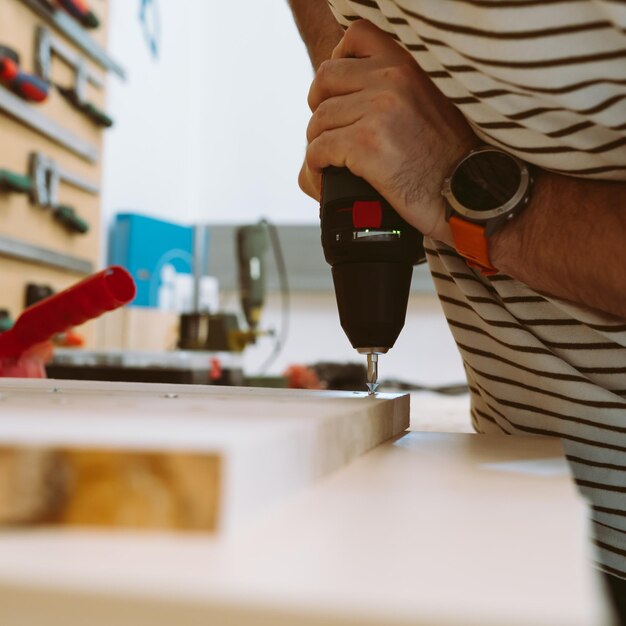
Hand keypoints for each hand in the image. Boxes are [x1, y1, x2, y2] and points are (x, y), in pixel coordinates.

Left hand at [301, 19, 476, 242]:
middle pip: (325, 79)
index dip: (337, 62)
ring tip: (328, 166)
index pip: (357, 36)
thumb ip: (397, 91)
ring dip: (317, 145)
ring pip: (319, 120)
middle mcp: (392, 80)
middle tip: (329, 134)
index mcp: (408, 65)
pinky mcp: (366, 144)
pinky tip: (324, 181)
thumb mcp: (430, 105)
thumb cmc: (448, 160)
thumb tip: (353, 99)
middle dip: (319, 108)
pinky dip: (314, 169)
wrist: (467, 194)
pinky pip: (319, 150)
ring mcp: (378, 111)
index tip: (337, 92)